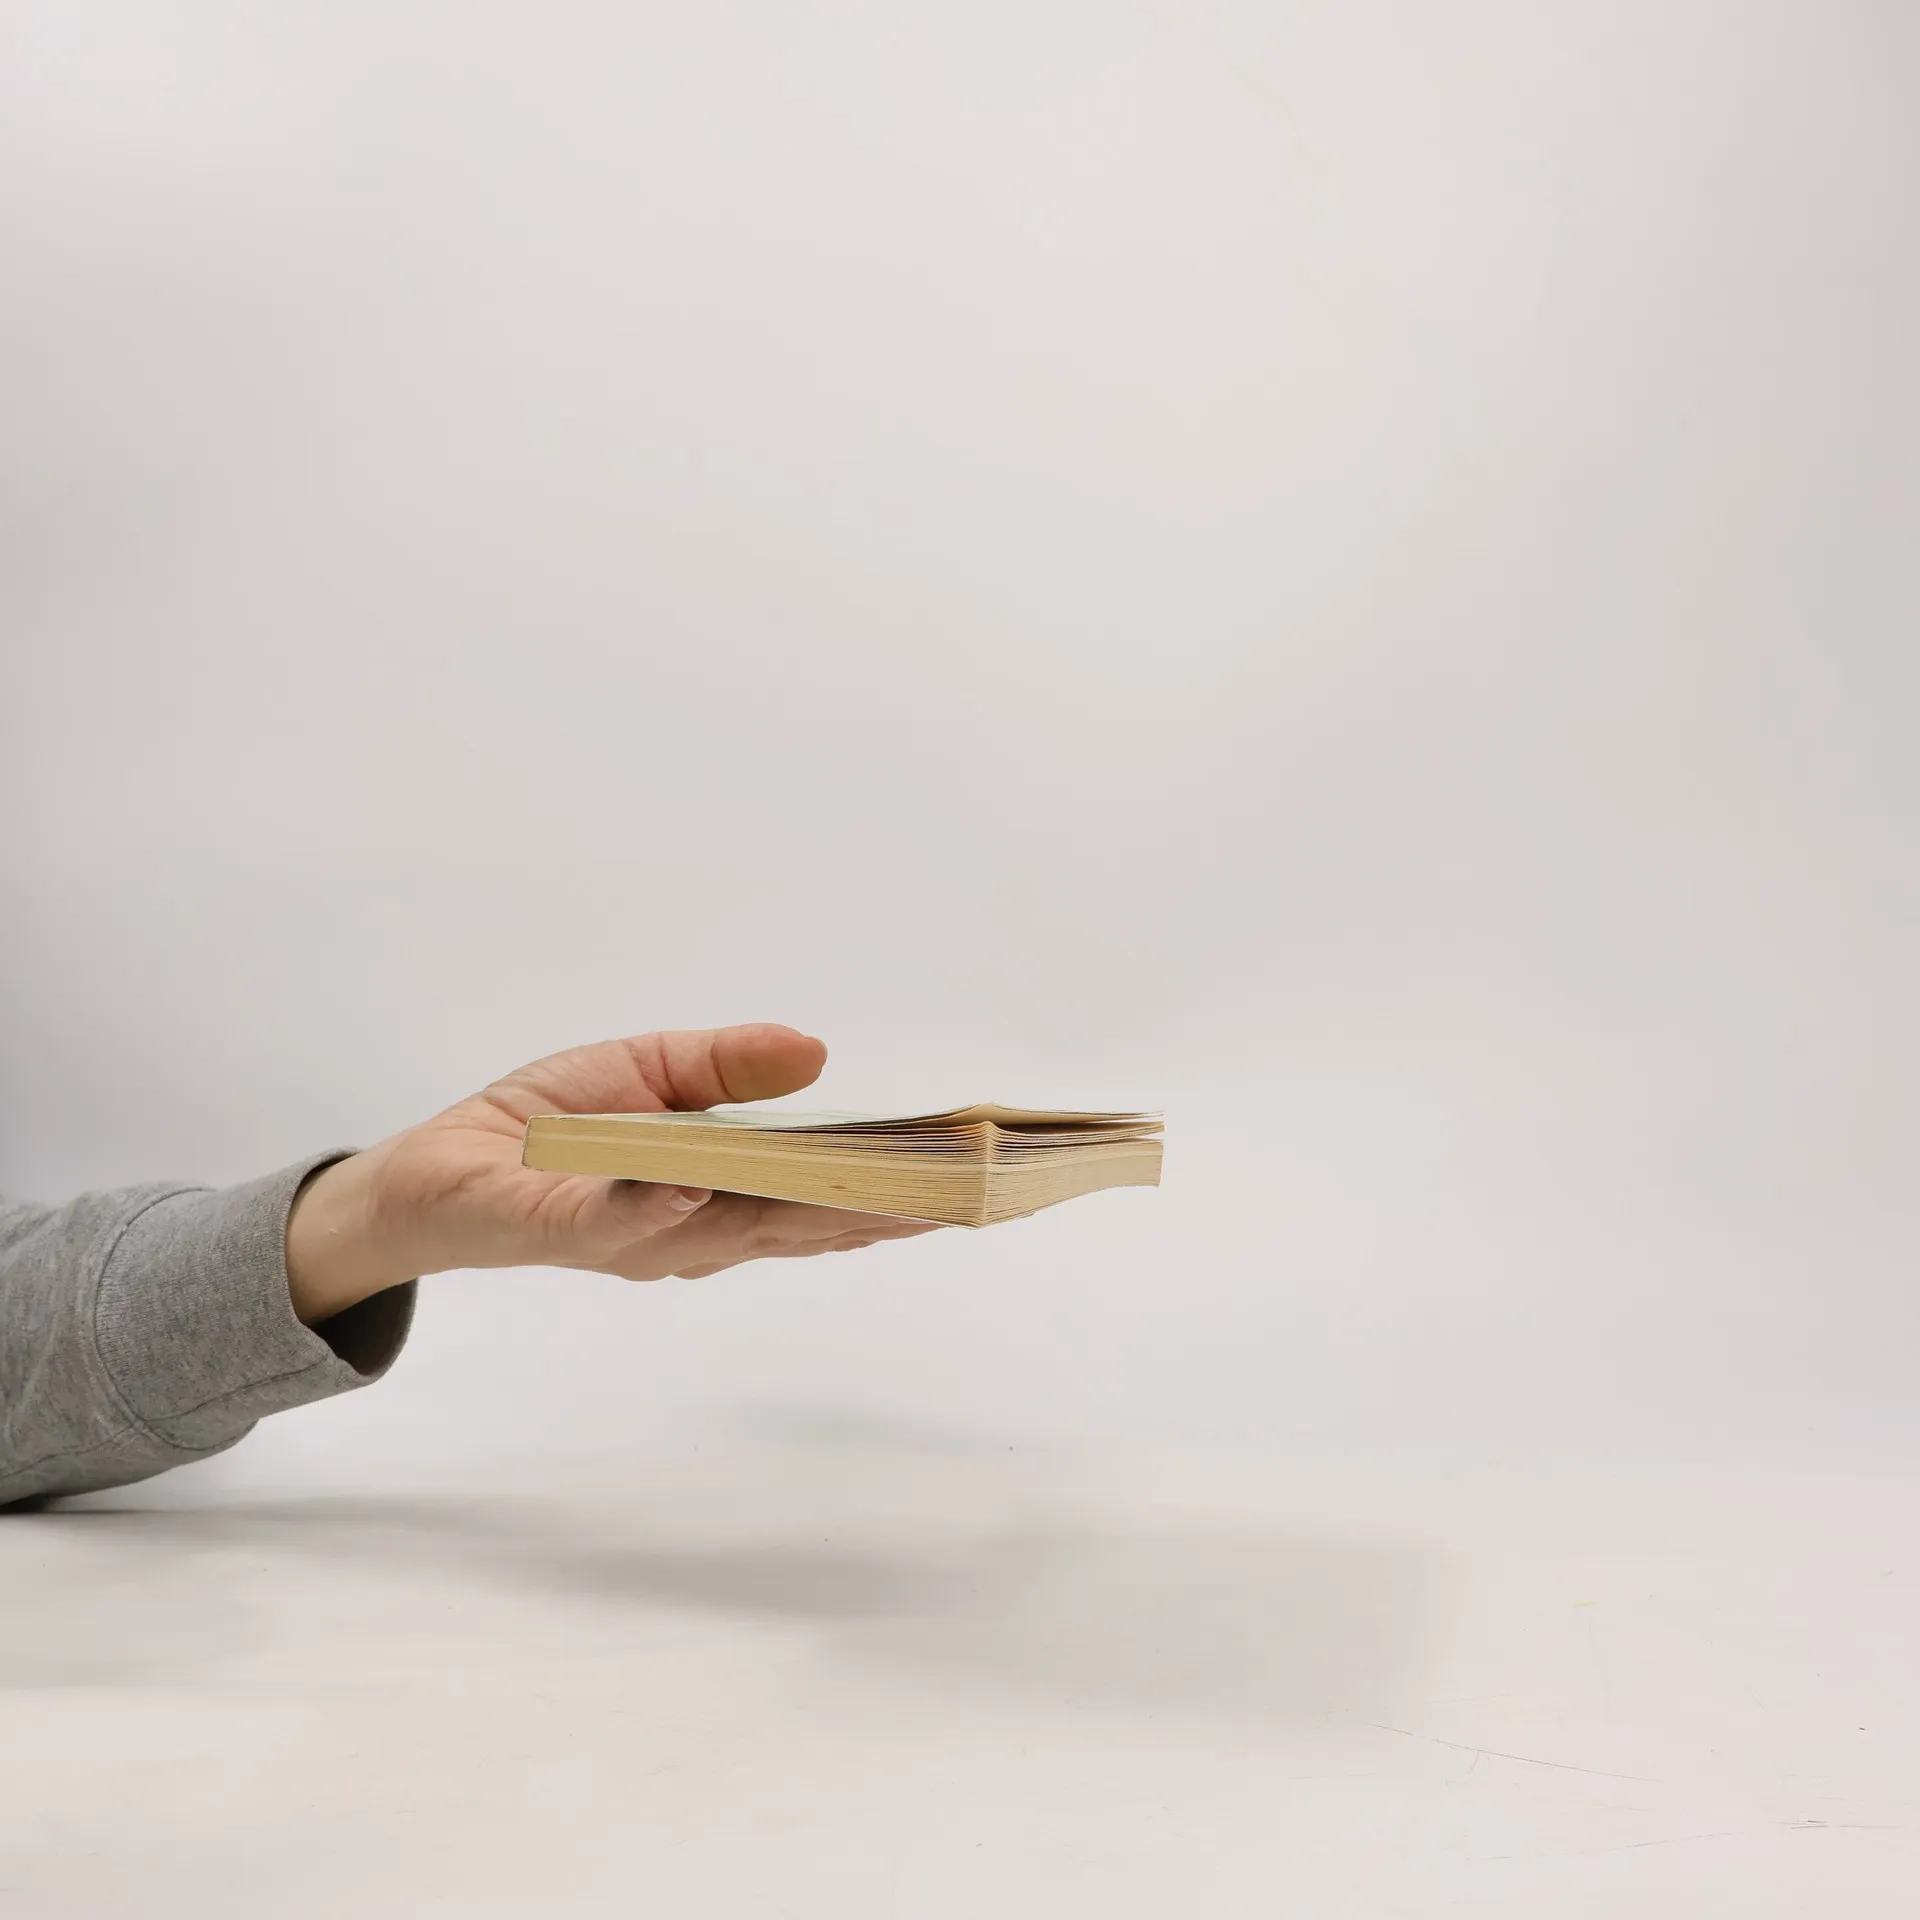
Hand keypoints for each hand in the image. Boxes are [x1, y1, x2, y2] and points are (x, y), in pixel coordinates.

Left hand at [284, 1024, 936, 1323]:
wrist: (437, 1167)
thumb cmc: (549, 1126)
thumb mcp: (652, 1071)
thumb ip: (729, 1065)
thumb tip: (817, 1052)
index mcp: (719, 1199)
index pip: (817, 1199)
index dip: (889, 1193)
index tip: (962, 1178)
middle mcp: (688, 1234)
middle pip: (794, 1227)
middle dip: (873, 1212)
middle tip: (952, 1196)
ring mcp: (631, 1238)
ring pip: (722, 1232)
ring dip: (791, 1214)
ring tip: (869, 1194)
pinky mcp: (559, 1228)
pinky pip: (614, 1221)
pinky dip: (656, 1208)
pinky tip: (697, 1188)